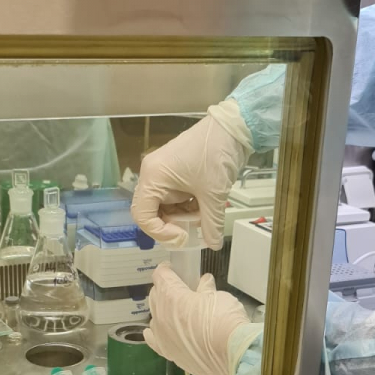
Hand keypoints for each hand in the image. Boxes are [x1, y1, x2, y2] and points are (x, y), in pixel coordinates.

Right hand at [131, 114, 251, 249]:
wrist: (231, 129)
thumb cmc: (216, 155)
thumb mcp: (213, 195)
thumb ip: (211, 223)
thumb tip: (213, 245)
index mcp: (153, 177)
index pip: (142, 215)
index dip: (159, 232)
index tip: (182, 237)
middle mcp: (152, 174)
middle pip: (150, 211)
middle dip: (170, 225)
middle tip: (190, 233)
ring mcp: (162, 173)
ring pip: (164, 206)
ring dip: (180, 217)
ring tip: (202, 219)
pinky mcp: (174, 173)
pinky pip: (174, 198)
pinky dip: (186, 207)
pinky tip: (202, 208)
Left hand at [144, 264, 249, 374]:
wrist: (231, 356)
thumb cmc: (225, 321)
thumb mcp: (218, 297)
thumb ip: (206, 289)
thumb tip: (204, 282)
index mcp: (171, 295)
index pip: (161, 275)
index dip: (166, 269)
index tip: (173, 268)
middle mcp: (160, 314)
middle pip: (155, 295)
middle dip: (165, 289)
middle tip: (179, 288)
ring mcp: (161, 335)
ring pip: (154, 316)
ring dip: (162, 310)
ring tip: (176, 310)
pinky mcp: (167, 352)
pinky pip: (153, 339)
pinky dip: (155, 332)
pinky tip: (158, 331)